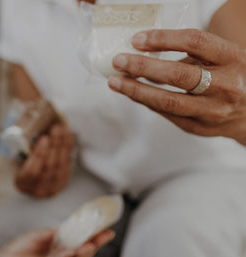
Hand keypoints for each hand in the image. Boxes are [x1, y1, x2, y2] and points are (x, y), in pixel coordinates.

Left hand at [0, 229, 114, 256]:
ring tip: (90, 245)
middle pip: (81, 255)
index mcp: (63, 250)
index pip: (83, 244)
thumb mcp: (40, 235)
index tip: (108, 230)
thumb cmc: (22, 247)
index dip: (96, 238)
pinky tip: (68, 252)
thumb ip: (54, 232)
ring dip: (81, 255)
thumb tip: (70, 226)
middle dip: (94, 245)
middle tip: (103, 236)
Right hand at [15, 123, 74, 197]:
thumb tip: (27, 128)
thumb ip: (21, 145)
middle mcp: (37, 189)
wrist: (32, 176)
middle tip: (56, 128)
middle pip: (48, 167)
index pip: (32, 171)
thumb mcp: (16, 156)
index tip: (45, 138)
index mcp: (22, 183)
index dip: (40, 154)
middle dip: (54, 145)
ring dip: (63, 145)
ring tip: (63, 129)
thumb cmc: (20, 162)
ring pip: (60, 166)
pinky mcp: (63, 183)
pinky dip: (69, 149)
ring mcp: (52, 188)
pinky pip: (68, 165)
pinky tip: (68, 136)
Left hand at [107, 29, 245, 145]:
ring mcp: (212, 110)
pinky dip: (146, 101)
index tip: (137, 40)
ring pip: (169, 101)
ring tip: (115, 81)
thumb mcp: (221, 56)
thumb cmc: (230, 76)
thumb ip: (190, 53)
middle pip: (179, 75)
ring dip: (137, 90)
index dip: (163, 39)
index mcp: (232, 58)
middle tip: (119, 61)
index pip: (195, 42)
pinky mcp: (198, 127)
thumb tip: (143, 49)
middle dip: (144, 67)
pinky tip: (131, 92)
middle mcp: (225, 85)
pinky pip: (166, 114)